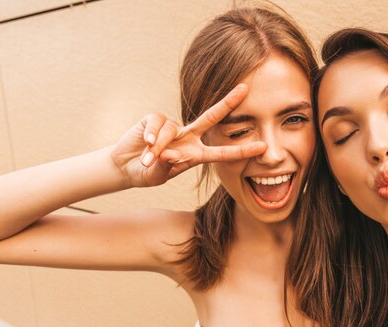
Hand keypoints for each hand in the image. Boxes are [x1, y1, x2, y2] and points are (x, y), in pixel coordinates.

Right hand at [112, 84, 265, 187]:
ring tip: (148, 161)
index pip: (223, 152)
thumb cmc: (147, 173)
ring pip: (172, 130)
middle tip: (245, 89)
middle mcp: (188, 138)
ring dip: (158, 148)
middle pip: (211, 117)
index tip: (262, 147)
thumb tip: (173, 153)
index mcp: (196, 154)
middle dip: (228, 102)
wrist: (124, 167)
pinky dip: (152, 135)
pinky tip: (146, 145)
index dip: (242, 150)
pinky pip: (158, 124)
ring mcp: (173, 128)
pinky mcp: (154, 120)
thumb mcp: (158, 175)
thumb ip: (166, 165)